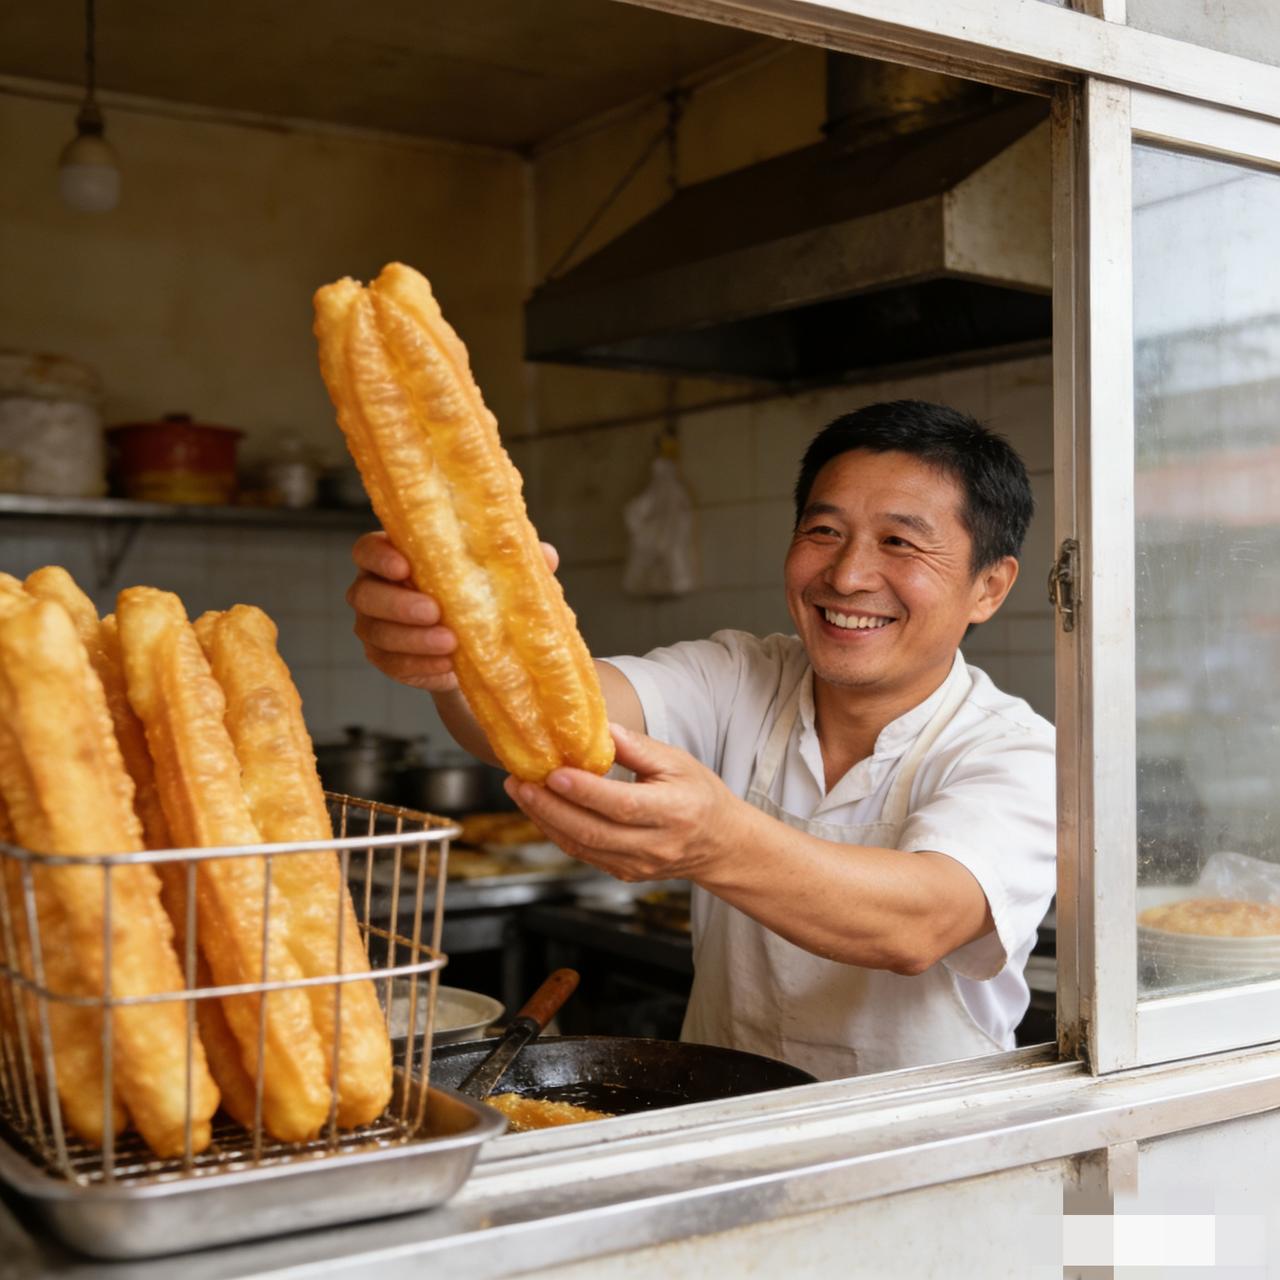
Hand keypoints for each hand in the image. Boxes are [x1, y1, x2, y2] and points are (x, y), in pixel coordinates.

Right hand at [345, 531, 558, 692]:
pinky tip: (446, 667)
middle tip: (435, 611)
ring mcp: (373, 625)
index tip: (405, 566)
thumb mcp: (497, 577)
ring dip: (413, 640)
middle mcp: (374, 588)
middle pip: (365, 593)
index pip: (368, 549)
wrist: (474, 648)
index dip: (380, 556)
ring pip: (377, 632)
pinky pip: (392, 664)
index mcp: (394, 556)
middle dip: (399, 604)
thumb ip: (514, 564)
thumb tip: (547, 556)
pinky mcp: (384, 658)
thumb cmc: (479, 596)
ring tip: (450, 644)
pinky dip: (419, 666)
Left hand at [503, 724, 740, 882]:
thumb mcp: (678, 762)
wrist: (720, 844)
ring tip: (522, 792)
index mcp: (673, 812)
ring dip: (546, 820)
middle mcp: (655, 845)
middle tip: (520, 782)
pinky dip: (558, 832)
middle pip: (593, 831)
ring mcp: (638, 865)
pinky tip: (541, 810)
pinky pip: (584, 855)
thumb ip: (638, 748)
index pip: (621, 805)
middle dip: (550, 807)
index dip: (585, 791)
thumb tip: (599, 729)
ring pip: (582, 847)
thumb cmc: (701, 796)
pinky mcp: (625, 873)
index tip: (554, 773)